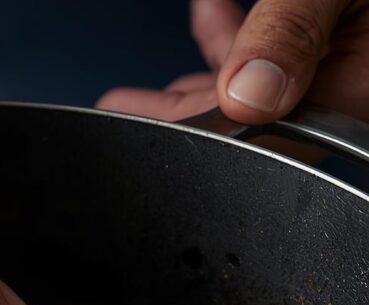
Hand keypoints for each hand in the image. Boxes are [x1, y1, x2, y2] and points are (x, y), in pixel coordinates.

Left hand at [97, 0, 368, 123]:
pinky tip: (205, 11)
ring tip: (141, 93)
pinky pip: (279, 44)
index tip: (131, 124)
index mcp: (349, 92)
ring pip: (254, 79)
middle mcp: (341, 84)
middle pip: (242, 111)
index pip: (252, 128)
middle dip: (178, 111)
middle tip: (121, 114)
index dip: (186, 130)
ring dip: (198, 76)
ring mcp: (338, 59)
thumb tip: (248, 93)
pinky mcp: (338, 34)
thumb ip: (294, 27)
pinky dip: (235, 32)